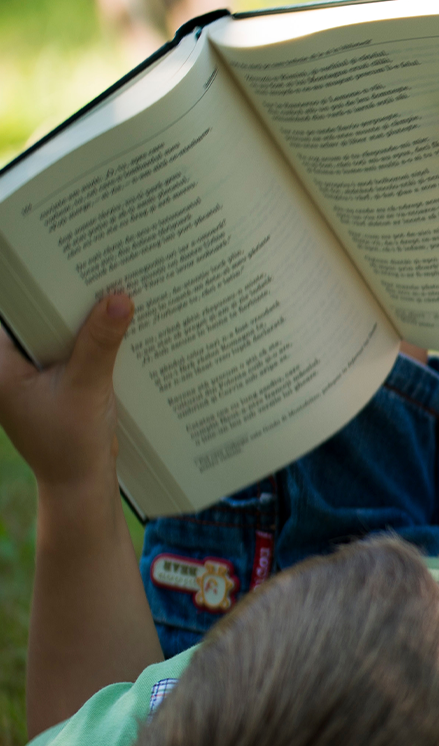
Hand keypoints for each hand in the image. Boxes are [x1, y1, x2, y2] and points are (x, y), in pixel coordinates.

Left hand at [0, 292, 131, 493]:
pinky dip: (94, 340)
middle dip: (73, 300)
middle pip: (42, 317)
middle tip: (105, 273)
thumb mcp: (86, 389)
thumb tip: (119, 299)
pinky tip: (120, 328)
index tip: (76, 261)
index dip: (46, 284)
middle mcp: (11, 363)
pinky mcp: (55, 380)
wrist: (80, 484)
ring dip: (87, 320)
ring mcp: (33, 373)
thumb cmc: (70, 444)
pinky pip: (73, 347)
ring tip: (118, 295)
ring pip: (60, 331)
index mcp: (0, 363)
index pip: (20, 309)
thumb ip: (99, 343)